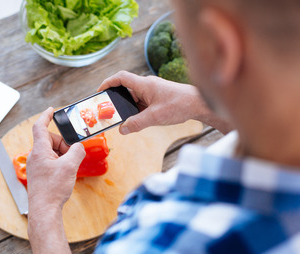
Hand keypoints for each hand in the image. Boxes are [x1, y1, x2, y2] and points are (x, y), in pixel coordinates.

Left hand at [26, 107, 85, 216]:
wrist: (44, 210)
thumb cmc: (53, 189)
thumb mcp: (70, 166)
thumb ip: (76, 151)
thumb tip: (78, 148)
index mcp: (39, 150)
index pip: (40, 127)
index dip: (46, 116)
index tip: (51, 110)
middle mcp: (35, 156)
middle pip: (50, 140)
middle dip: (63, 144)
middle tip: (72, 155)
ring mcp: (36, 166)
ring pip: (51, 152)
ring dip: (62, 155)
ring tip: (69, 167)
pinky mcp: (39, 174)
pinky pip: (51, 161)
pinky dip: (60, 163)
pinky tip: (65, 174)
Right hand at [98, 71, 217, 133]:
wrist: (199, 104)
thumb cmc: (180, 105)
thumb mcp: (155, 117)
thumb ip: (136, 123)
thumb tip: (122, 129)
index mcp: (144, 84)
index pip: (121, 77)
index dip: (108, 83)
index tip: (99, 92)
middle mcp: (147, 85)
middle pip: (125, 89)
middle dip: (116, 100)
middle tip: (108, 111)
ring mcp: (153, 91)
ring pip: (134, 98)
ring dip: (128, 107)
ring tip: (122, 119)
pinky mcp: (157, 98)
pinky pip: (142, 102)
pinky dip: (137, 110)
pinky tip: (137, 120)